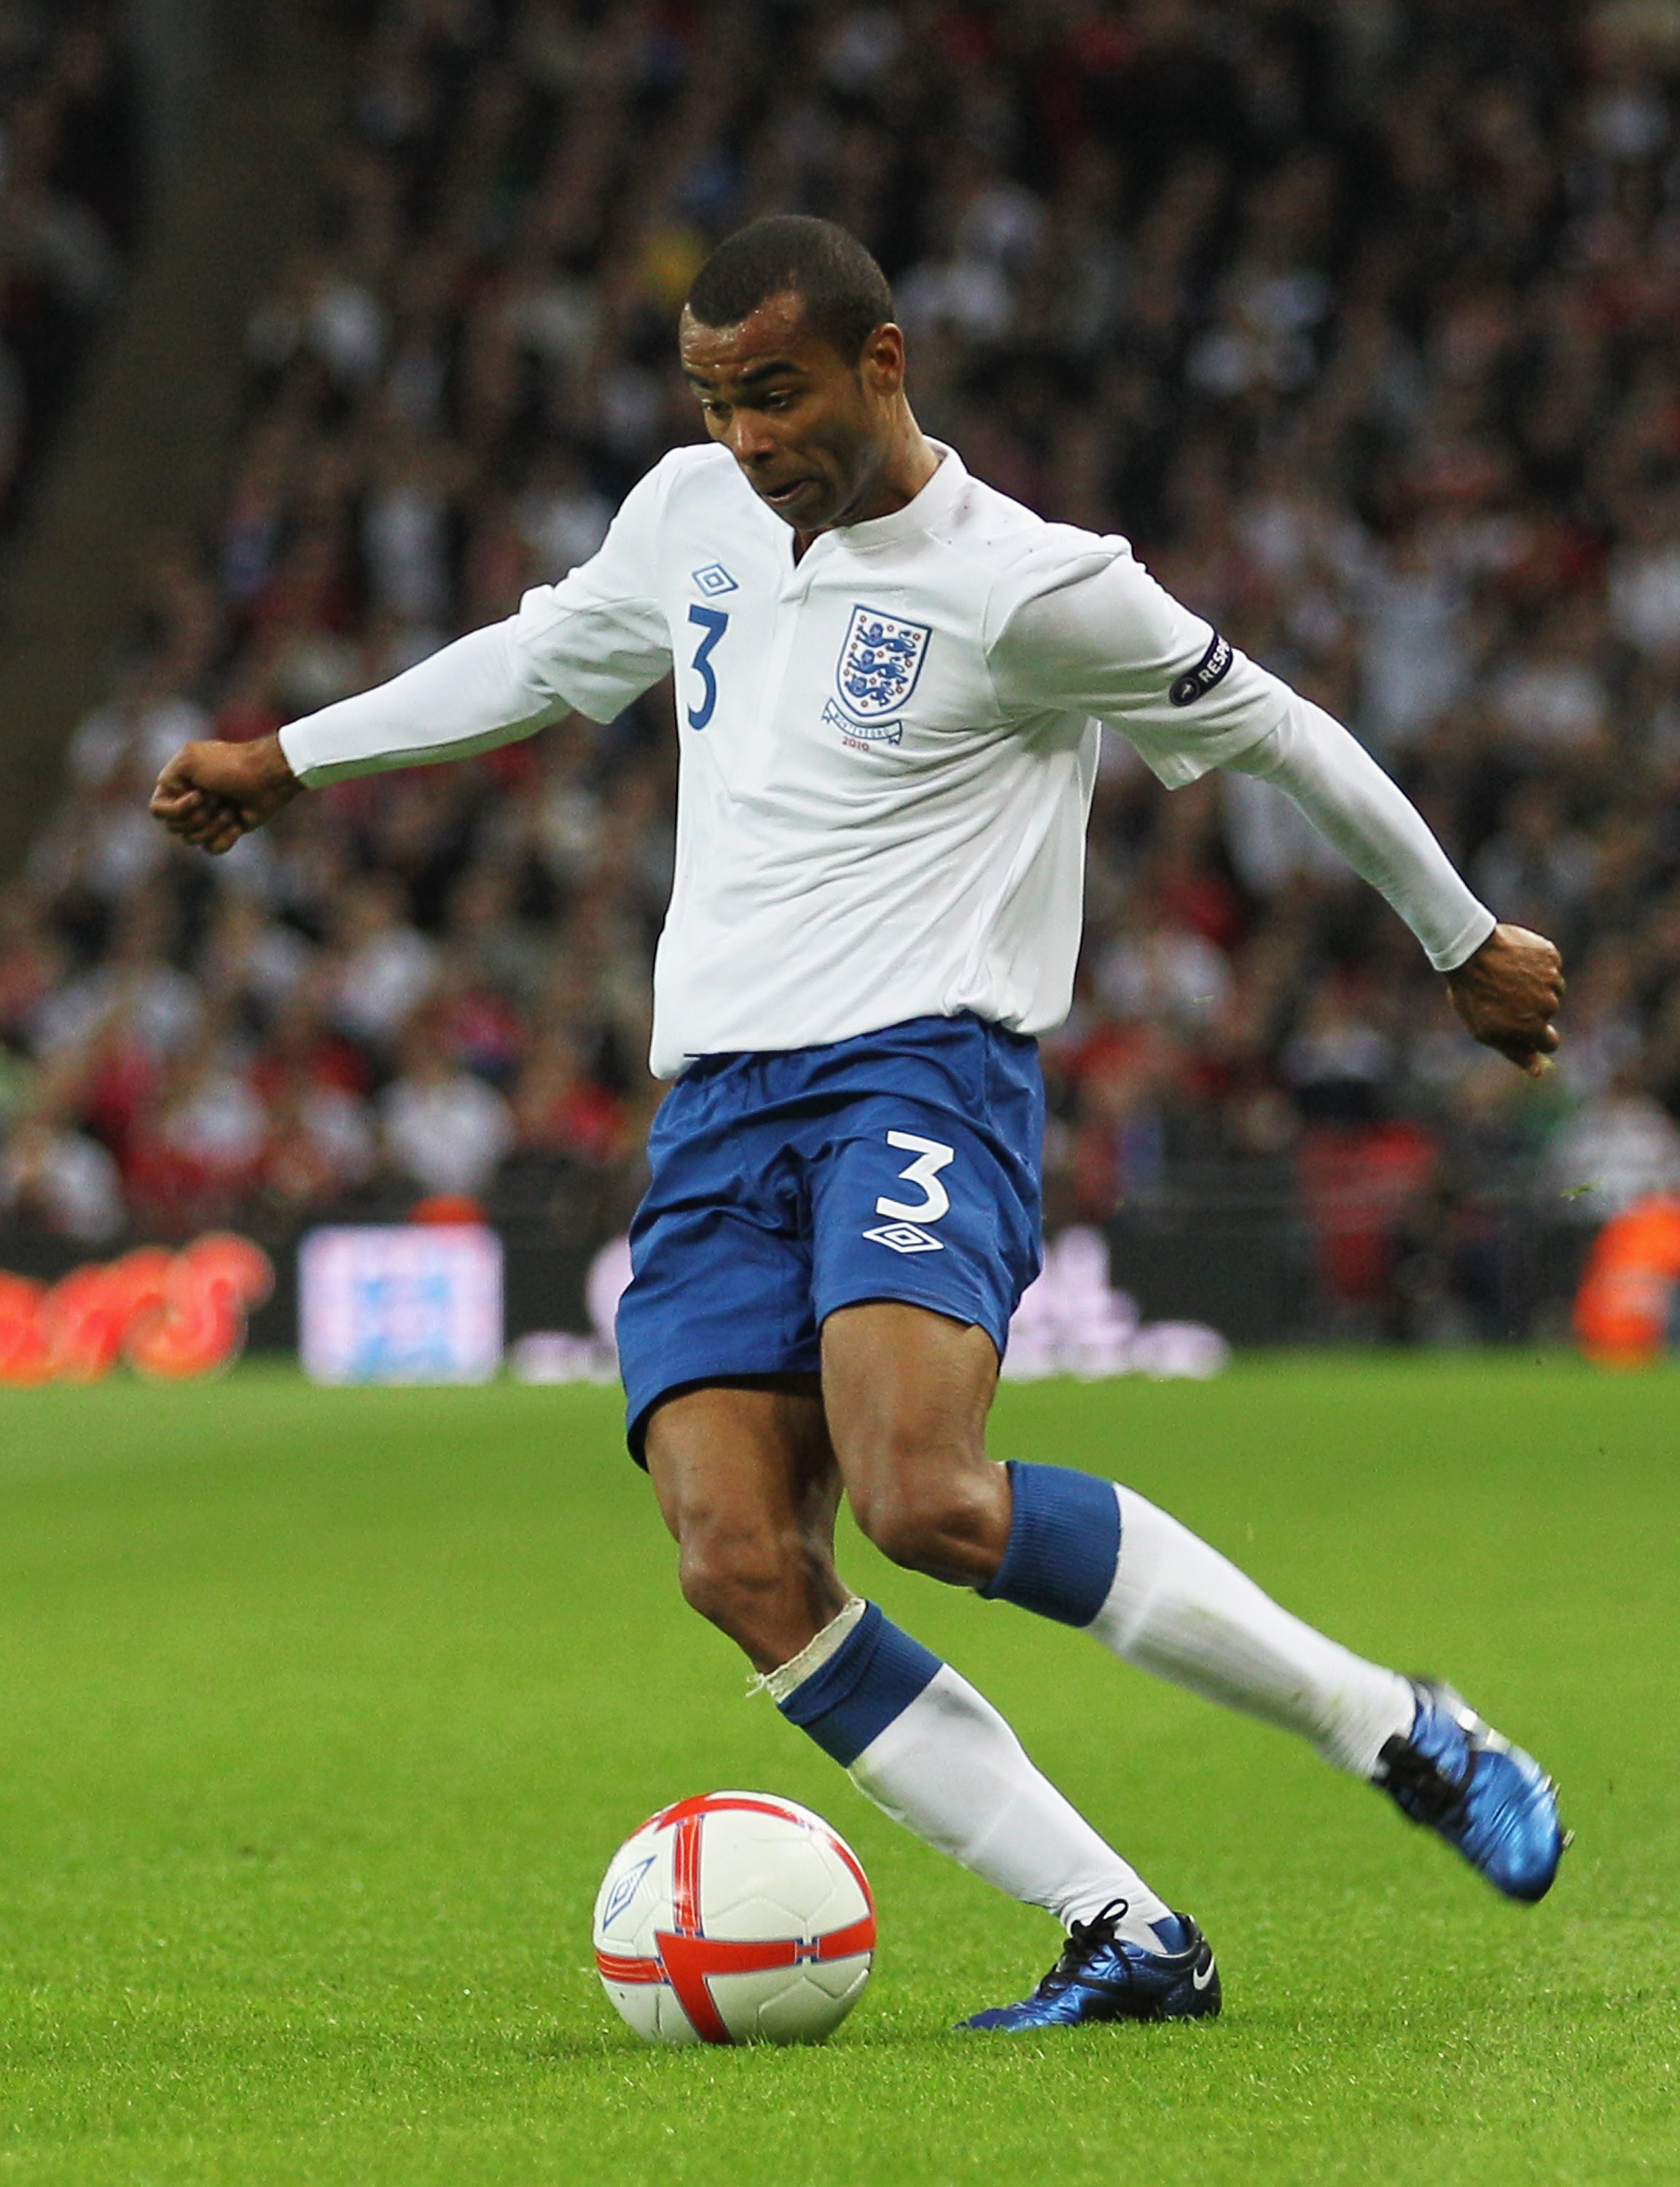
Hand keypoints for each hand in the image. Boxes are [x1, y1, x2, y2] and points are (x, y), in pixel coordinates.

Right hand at [149, 733, 301, 853]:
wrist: (268, 777)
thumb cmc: (230, 766)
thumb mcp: (190, 760)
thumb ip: (167, 779)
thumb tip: (174, 806)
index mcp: (176, 785)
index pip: (158, 811)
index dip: (177, 809)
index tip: (198, 794)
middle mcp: (188, 803)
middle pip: (175, 828)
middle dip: (199, 816)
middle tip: (219, 798)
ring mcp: (207, 818)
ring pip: (193, 840)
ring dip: (215, 824)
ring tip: (231, 809)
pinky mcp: (225, 831)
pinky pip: (212, 848)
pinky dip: (226, 838)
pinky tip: (238, 823)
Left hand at [1444, 922, 1563, 1076]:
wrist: (1470, 950)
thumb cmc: (1473, 994)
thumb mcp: (1486, 1031)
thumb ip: (1515, 1052)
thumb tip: (1539, 1071)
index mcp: (1533, 1027)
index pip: (1550, 1043)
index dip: (1535, 1037)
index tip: (1521, 1027)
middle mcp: (1548, 1005)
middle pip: (1548, 1014)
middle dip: (1531, 1009)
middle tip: (1504, 996)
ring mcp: (1552, 979)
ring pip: (1551, 988)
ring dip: (1535, 985)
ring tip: (1506, 977)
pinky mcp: (1551, 956)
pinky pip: (1549, 965)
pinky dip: (1536, 964)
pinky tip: (1514, 960)